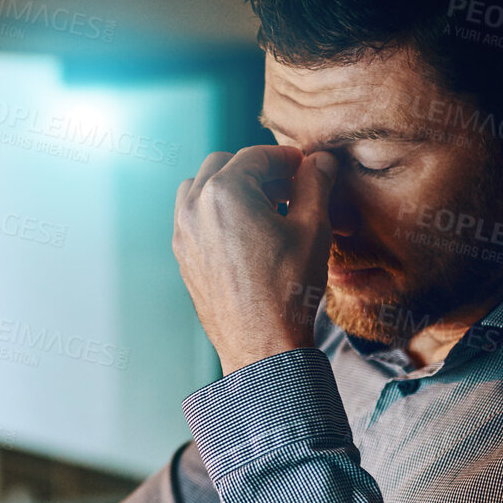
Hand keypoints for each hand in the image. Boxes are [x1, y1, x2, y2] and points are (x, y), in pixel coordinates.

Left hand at [173, 146, 335, 374]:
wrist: (262, 346)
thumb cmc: (289, 289)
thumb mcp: (312, 229)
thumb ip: (315, 184)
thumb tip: (320, 160)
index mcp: (224, 192)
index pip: (256, 155)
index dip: (286, 157)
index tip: (305, 167)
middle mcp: (194, 207)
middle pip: (224, 165)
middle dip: (258, 170)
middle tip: (289, 189)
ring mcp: (183, 233)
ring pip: (201, 188)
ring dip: (232, 187)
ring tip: (266, 209)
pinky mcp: (183, 256)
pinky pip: (194, 217)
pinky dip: (217, 212)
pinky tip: (248, 234)